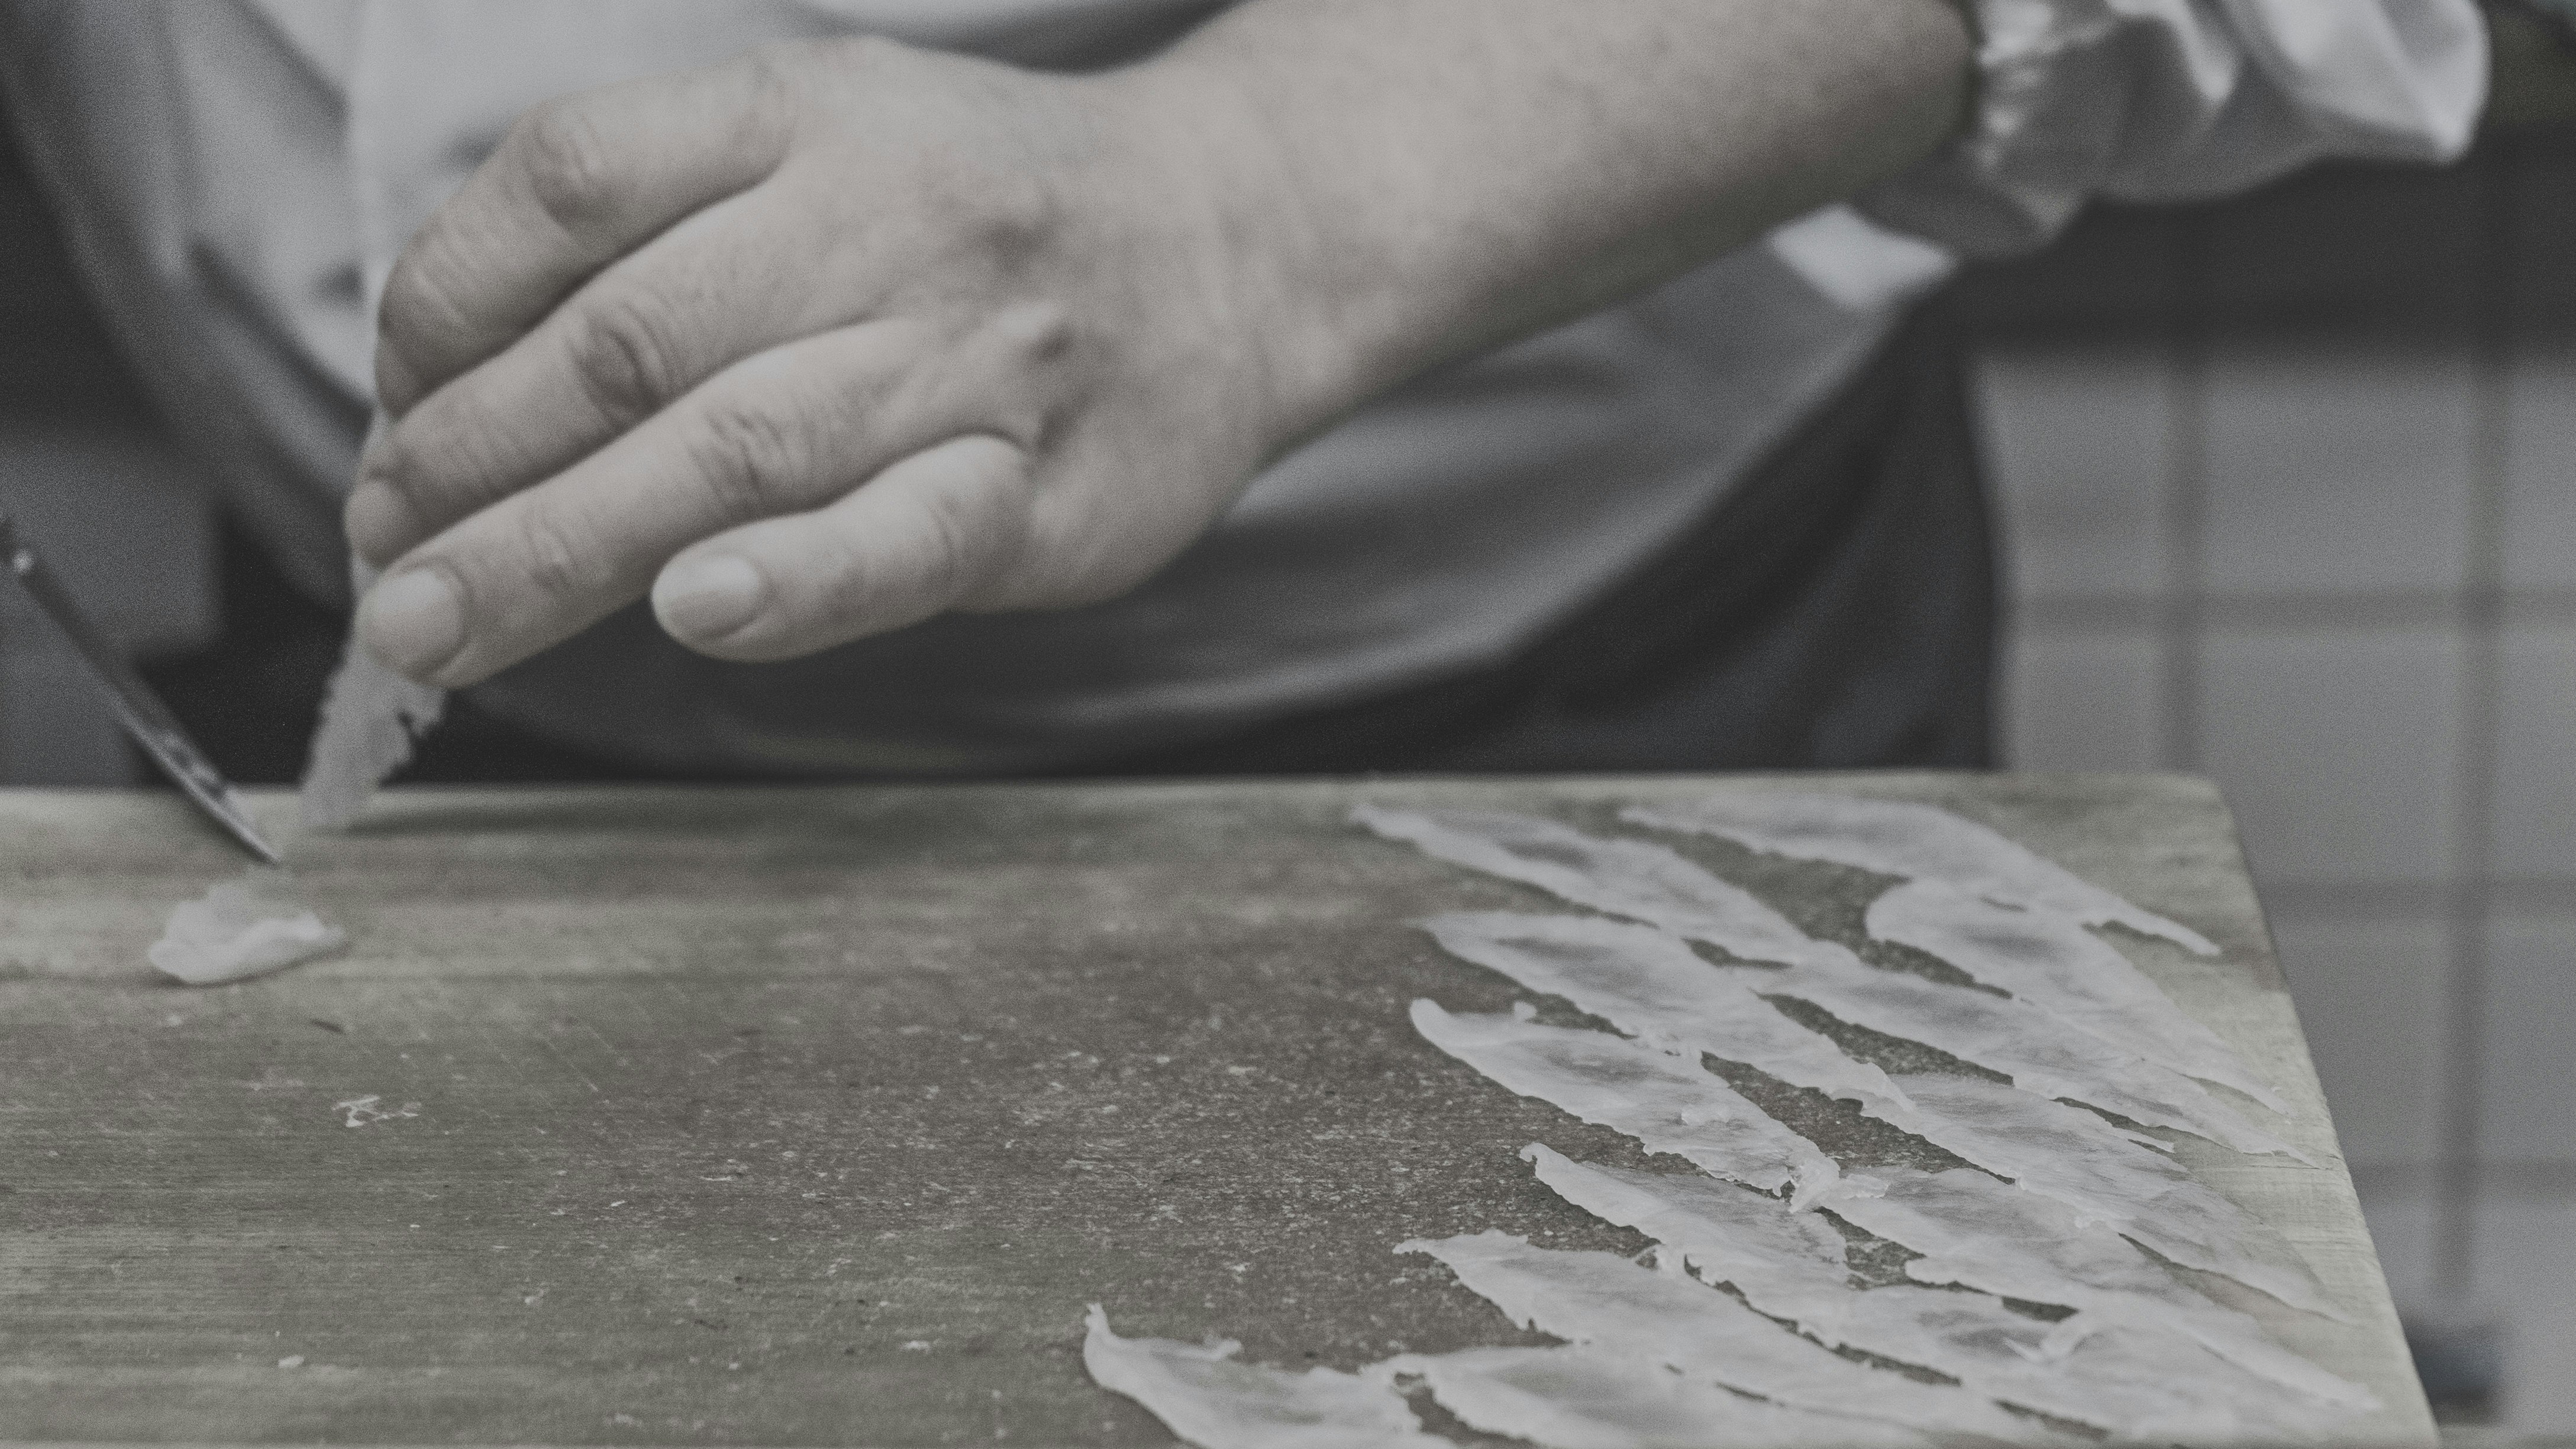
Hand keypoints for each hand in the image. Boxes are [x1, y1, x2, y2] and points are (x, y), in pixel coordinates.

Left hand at [349, 38, 1321, 685]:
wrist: (1236, 242)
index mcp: (806, 114)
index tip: (396, 414)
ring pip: (738, 448)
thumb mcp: (829, 142)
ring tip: (437, 627)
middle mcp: (883, 221)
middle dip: (468, 465)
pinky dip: (794, 581)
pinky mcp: (1045, 490)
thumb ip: (666, 233)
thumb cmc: (986, 220)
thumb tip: (449, 396)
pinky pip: (908, 535)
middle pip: (627, 344)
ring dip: (560, 547)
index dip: (442, 304)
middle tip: (380, 564)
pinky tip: (692, 614)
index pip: (571, 181)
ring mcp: (971, 358)